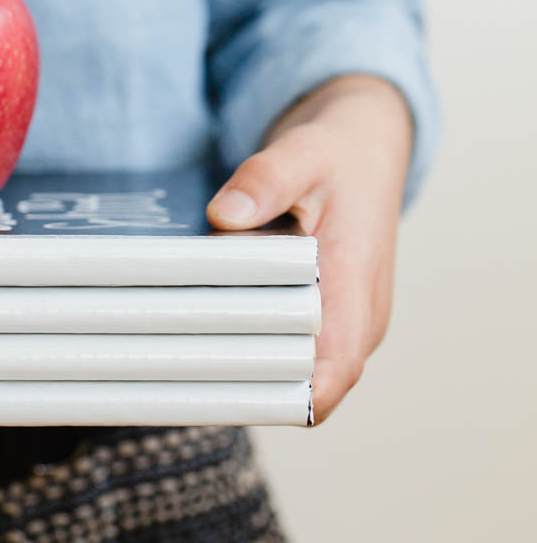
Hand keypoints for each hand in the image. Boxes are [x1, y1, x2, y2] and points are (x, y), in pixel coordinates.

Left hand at [206, 74, 413, 423]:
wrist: (364, 144)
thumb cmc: (341, 152)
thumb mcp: (302, 151)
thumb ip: (265, 180)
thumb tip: (224, 215)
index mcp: (358, 288)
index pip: (331, 375)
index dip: (281, 398)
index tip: (221, 389)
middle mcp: (357, 317)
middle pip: (303, 382)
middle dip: (246, 381)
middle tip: (178, 361)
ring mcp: (341, 318)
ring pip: (292, 366)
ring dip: (243, 362)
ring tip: (180, 346)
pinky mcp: (323, 310)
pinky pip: (286, 342)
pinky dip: (248, 338)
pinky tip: (201, 323)